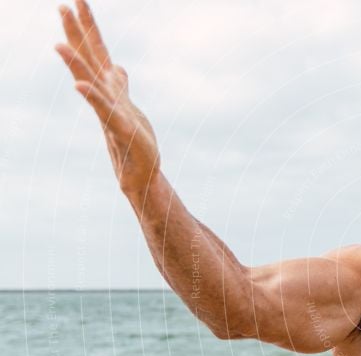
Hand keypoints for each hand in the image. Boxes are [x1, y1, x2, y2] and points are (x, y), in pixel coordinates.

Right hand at [55, 0, 159, 195]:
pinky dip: (92, 97)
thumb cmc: (133, 139)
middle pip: (89, 59)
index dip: (88, 26)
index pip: (96, 52)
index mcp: (109, 88)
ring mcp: (110, 112)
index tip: (76, 0)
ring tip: (58, 44)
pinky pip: (103, 110)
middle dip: (77, 34)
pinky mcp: (120, 129)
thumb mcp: (128, 105)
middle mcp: (106, 96)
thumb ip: (119, 85)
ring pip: (90, 82)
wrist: (140, 171)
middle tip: (62, 6)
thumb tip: (117, 67)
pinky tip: (79, 86)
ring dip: (74, 64)